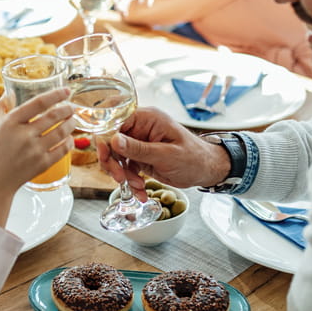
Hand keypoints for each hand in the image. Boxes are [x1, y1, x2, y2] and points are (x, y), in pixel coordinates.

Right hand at [0, 87, 75, 225]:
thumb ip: (0, 106)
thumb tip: (11, 92)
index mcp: (11, 122)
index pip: (38, 103)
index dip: (55, 95)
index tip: (66, 91)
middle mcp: (24, 135)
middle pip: (54, 117)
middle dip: (67, 109)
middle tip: (71, 107)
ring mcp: (35, 150)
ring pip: (62, 132)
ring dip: (71, 123)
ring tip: (73, 120)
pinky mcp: (43, 164)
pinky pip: (63, 150)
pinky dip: (69, 142)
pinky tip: (69, 138)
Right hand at [98, 107, 229, 190]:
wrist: (206, 170)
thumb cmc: (194, 158)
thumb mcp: (166, 155)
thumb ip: (139, 148)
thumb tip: (114, 140)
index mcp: (147, 118)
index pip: (115, 121)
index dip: (106, 138)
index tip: (105, 155)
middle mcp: (140, 128)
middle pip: (111, 140)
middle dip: (112, 161)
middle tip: (119, 177)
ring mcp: (139, 143)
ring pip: (116, 156)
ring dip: (122, 174)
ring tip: (136, 186)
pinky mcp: (140, 156)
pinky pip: (126, 167)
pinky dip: (130, 181)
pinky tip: (139, 191)